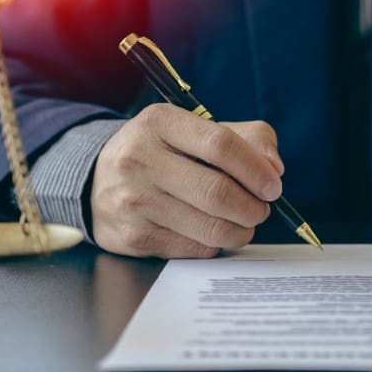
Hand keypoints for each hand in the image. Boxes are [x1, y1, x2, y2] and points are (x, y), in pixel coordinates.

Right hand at [90, 104, 283, 257]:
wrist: (97, 181)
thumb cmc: (162, 153)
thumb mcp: (196, 130)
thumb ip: (246, 138)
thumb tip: (274, 168)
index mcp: (159, 122)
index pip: (220, 144)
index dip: (256, 169)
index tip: (273, 185)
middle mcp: (139, 158)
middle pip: (218, 192)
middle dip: (253, 207)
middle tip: (260, 209)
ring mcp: (133, 200)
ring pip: (210, 227)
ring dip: (240, 230)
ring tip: (243, 223)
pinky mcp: (133, 237)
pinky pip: (194, 249)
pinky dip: (214, 244)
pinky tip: (210, 231)